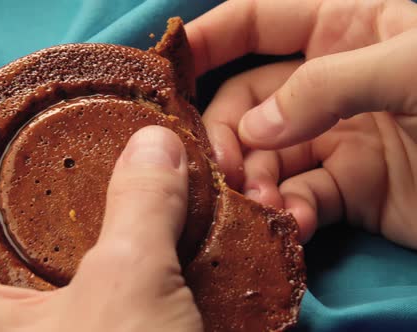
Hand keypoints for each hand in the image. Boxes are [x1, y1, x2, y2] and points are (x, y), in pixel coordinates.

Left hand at [0, 126, 201, 331]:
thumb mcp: (130, 290)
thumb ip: (141, 206)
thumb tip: (156, 143)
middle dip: (0, 194)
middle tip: (48, 162)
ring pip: (2, 274)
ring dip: (44, 234)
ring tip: (87, 199)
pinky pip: (41, 304)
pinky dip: (70, 270)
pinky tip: (114, 254)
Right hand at [186, 0, 416, 247]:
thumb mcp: (410, 65)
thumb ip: (325, 86)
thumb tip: (255, 129)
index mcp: (343, 26)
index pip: (254, 22)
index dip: (208, 41)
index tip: (168, 72)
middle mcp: (328, 83)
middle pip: (246, 102)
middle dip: (227, 135)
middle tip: (225, 170)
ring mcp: (337, 137)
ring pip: (265, 156)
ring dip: (254, 182)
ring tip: (261, 204)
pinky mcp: (352, 188)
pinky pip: (300, 199)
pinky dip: (289, 214)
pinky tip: (296, 223)